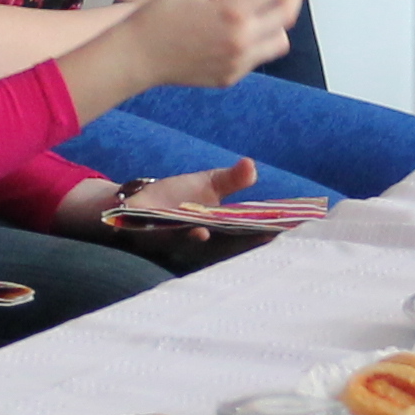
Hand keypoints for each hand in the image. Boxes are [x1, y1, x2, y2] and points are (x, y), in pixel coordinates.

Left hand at [66, 158, 260, 245]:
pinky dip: (169, 235)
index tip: (275, 233)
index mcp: (216, 232)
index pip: (243, 238)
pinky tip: (180, 229)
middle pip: (221, 249)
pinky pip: (161, 240)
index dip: (260, 238)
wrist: (139, 199)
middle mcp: (199, 245)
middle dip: (234, 246)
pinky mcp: (151, 240)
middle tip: (253, 238)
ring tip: (203, 232)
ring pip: (189, 247)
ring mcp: (175, 245)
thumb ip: (231, 179)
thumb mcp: (209, 184)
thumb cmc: (179, 195)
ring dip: (194, 240)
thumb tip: (251, 165)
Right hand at [115, 0, 299, 90]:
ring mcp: (239, 62)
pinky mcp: (232, 76)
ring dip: (280, 18)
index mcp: (232, 12)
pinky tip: (246, 25)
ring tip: (266, 3)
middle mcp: (242, 40)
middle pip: (288, 12)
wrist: (137, 57)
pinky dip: (262, 38)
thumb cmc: (157, 18)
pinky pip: (260, 56)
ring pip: (281, 38)